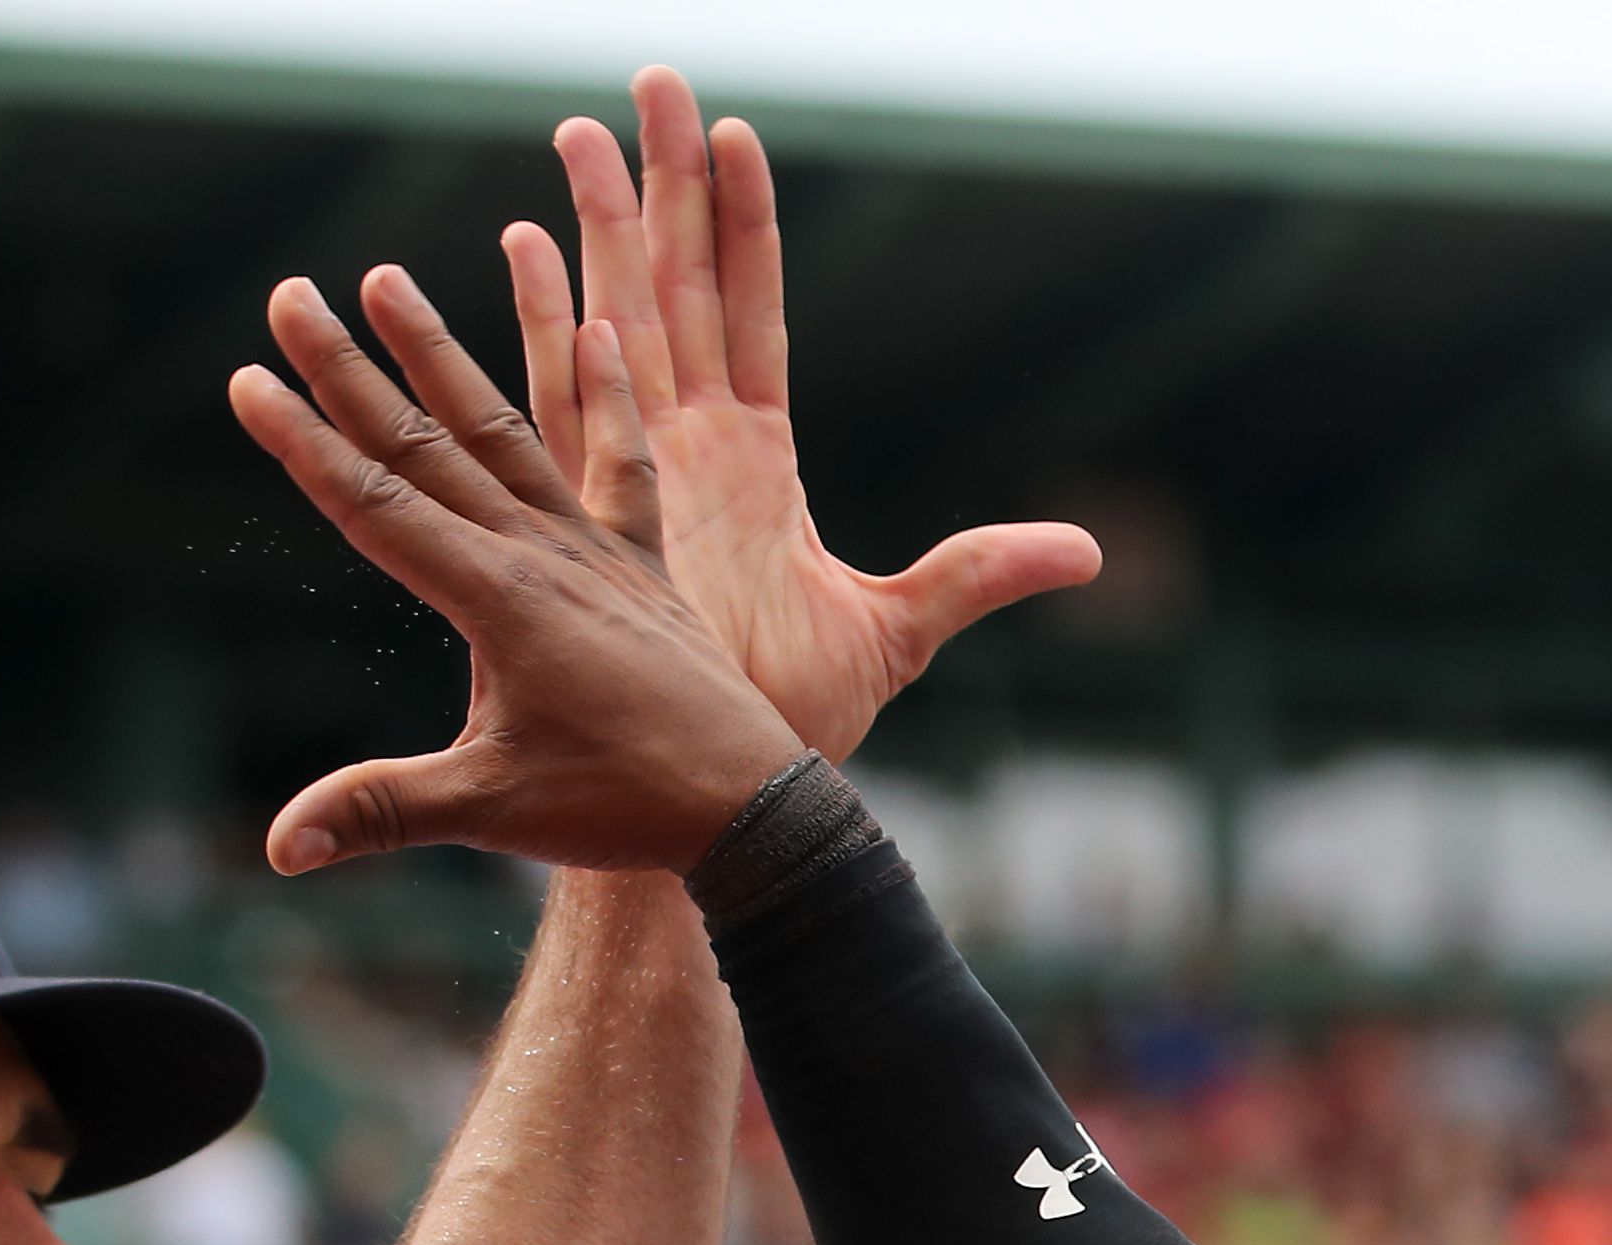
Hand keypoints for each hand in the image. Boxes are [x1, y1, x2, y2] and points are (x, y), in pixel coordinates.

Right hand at [229, 272, 804, 874]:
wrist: (749, 808)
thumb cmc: (622, 809)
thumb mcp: (491, 812)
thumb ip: (382, 810)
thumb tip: (281, 848)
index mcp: (496, 598)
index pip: (375, 503)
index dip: (303, 442)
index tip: (246, 376)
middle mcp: (541, 553)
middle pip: (424, 445)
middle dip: (348, 369)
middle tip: (289, 293)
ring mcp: (594, 552)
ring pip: (504, 432)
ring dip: (443, 355)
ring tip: (391, 278)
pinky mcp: (643, 567)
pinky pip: (622, 465)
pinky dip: (610, 398)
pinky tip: (601, 328)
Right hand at [510, 68, 1101, 763]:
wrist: (723, 794)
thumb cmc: (794, 723)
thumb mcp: (901, 630)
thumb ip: (980, 574)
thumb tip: (1086, 554)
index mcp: (757, 463)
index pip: (753, 312)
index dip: (747, 223)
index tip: (736, 131)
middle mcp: (692, 451)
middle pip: (680, 285)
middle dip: (664, 183)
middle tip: (648, 83)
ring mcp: (640, 473)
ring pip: (616, 321)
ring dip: (600, 227)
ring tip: (577, 131)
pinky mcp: (599, 514)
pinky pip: (565, 400)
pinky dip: (549, 322)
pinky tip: (525, 244)